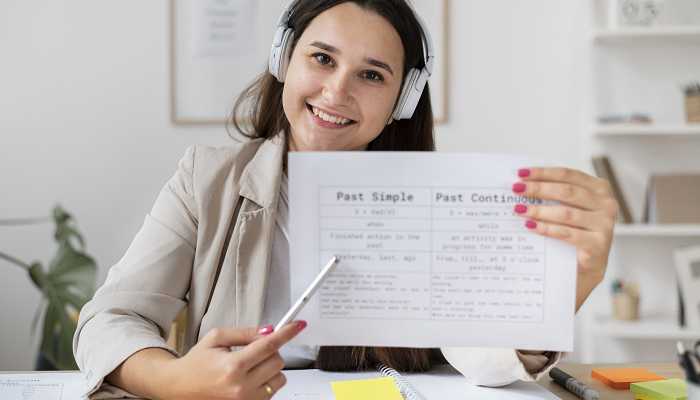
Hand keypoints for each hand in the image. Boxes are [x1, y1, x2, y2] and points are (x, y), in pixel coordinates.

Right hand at [165, 321, 306, 399]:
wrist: (178, 388)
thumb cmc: (196, 364)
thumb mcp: (216, 338)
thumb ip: (244, 333)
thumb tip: (268, 330)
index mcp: (233, 366)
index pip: (268, 345)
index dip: (286, 333)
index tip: (297, 326)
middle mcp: (241, 386)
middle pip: (278, 361)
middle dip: (271, 351)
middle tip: (255, 349)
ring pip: (279, 378)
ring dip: (270, 368)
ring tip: (250, 367)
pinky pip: (272, 391)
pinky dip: (266, 382)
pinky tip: (248, 379)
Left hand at [512, 167, 618, 310]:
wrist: (586, 266)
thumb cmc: (575, 230)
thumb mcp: (569, 207)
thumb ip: (554, 195)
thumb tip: (522, 184)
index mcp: (599, 188)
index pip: (568, 174)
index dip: (543, 173)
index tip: (521, 173)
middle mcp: (606, 204)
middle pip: (567, 191)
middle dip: (539, 189)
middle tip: (517, 190)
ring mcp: (604, 225)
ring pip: (566, 213)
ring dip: (539, 210)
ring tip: (519, 209)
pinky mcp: (597, 245)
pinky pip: (567, 233)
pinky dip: (546, 229)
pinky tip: (530, 226)